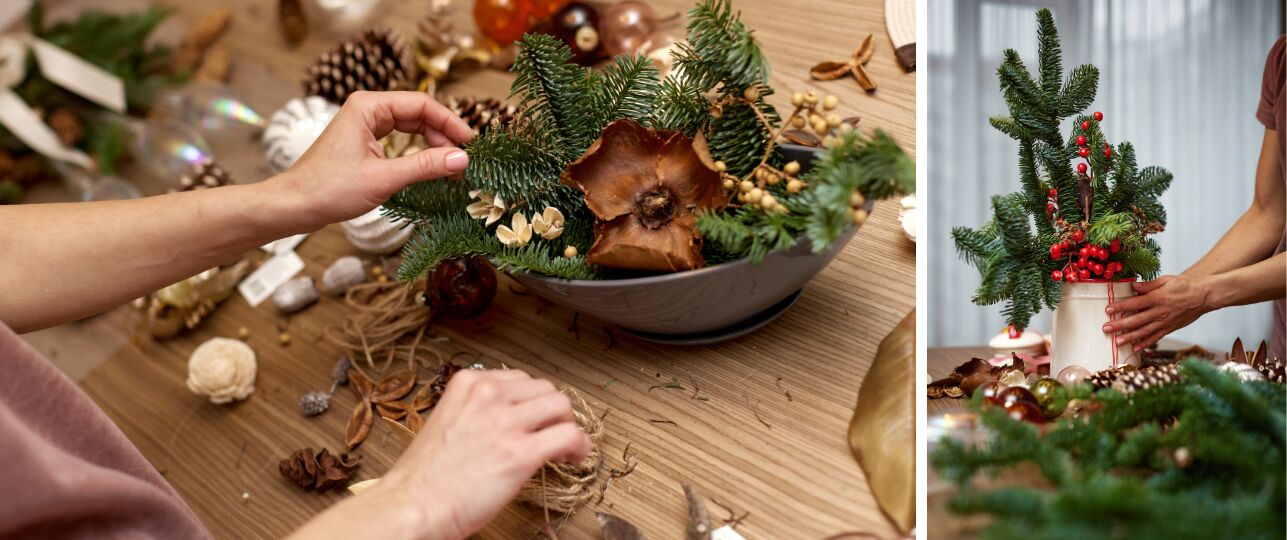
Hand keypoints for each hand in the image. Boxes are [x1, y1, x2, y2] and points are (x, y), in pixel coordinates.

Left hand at [274, 91, 474, 227]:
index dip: (450, 122)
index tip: (471, 143)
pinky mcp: (364, 143)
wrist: (295, 206)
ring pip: (411, 128)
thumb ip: (426, 166)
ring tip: (452, 168)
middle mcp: (367, 109)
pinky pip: (400, 141)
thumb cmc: (330, 189)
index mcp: (368, 106)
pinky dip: (418, 153)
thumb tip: (463, 159)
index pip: (421, 104)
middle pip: (418, 114)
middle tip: (464, 160)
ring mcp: (365, 126)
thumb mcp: (385, 178)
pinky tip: (431, 167)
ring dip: (433, 146)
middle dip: (443, 136)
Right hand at [370, 369, 592, 539]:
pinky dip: (579, 446)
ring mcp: (505, 422)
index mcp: (467, 384)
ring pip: (561, 406)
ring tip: (564, 447)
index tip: (536, 417)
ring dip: (568, 426)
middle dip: (552, 412)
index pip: (519, 379)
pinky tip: (573, 458)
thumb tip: (508, 417)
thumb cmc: (424, 476)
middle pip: (545, 388)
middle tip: (552, 433)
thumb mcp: (447, 421)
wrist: (411, 505)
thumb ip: (477, 411)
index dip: (533, 401)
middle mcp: (488, 395)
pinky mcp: (520, 453)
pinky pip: (568, 436)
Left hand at [1102, 275, 1211, 350]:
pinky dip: (1146, 343)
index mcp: (1158, 298)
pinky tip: (1135, 348)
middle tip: (1106, 329)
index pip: (1135, 303)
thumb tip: (1133, 286)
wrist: (1204, 296)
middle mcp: (1161, 312)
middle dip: (1120, 325)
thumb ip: (1149, 284)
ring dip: (1130, 337)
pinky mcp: (1170, 328)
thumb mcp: (1167, 280)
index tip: (1108, 309)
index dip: (1121, 306)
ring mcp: (1166, 322)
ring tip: (1117, 342)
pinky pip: (1156, 337)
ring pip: (1145, 331)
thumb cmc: (1185, 285)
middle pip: (1137, 320)